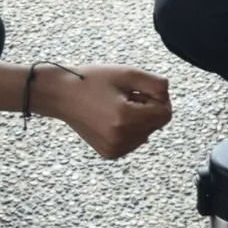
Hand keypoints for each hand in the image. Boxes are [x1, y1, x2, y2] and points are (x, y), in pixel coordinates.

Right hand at [43, 64, 172, 158]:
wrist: (59, 94)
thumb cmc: (92, 80)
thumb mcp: (127, 73)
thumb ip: (156, 85)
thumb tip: (168, 100)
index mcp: (126, 118)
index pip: (165, 114)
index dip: (158, 100)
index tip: (142, 91)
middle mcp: (122, 138)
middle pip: (157, 125)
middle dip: (148, 109)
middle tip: (125, 97)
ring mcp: (116, 149)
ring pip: (147, 134)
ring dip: (139, 120)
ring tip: (116, 108)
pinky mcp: (111, 153)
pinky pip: (134, 141)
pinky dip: (130, 130)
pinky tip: (112, 119)